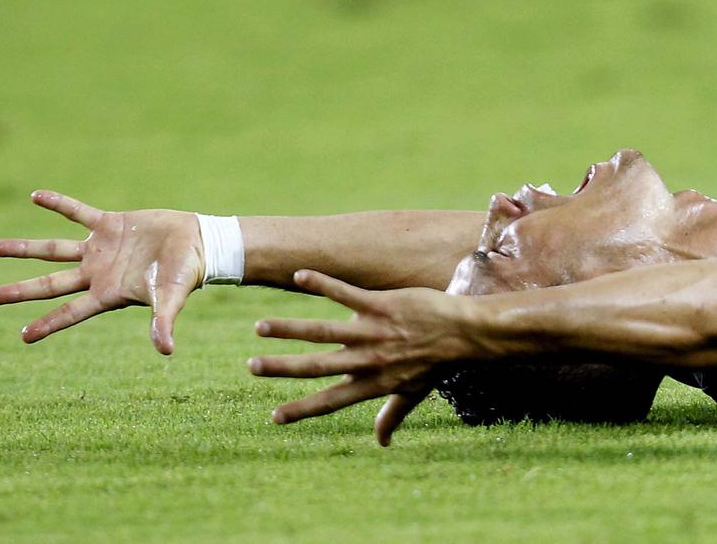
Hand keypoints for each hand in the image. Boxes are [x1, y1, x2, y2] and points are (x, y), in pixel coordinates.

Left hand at [0, 190, 204, 354]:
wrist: (199, 243)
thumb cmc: (186, 274)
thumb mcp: (171, 298)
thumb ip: (163, 321)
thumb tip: (166, 351)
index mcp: (108, 294)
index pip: (71, 312)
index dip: (48, 325)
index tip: (24, 336)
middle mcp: (98, 273)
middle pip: (52, 284)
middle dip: (22, 290)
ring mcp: (101, 249)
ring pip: (55, 250)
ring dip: (27, 249)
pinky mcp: (110, 224)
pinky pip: (78, 213)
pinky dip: (58, 204)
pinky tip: (36, 196)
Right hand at [249, 269, 478, 445]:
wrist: (465, 332)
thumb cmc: (439, 363)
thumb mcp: (414, 394)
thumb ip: (392, 415)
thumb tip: (382, 442)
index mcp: (372, 383)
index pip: (330, 400)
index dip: (302, 409)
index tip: (274, 417)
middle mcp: (368, 360)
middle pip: (317, 365)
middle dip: (282, 368)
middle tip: (251, 367)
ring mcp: (373, 332)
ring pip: (323, 330)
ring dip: (289, 328)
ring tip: (260, 327)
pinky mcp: (381, 305)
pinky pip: (345, 293)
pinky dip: (321, 284)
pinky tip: (299, 275)